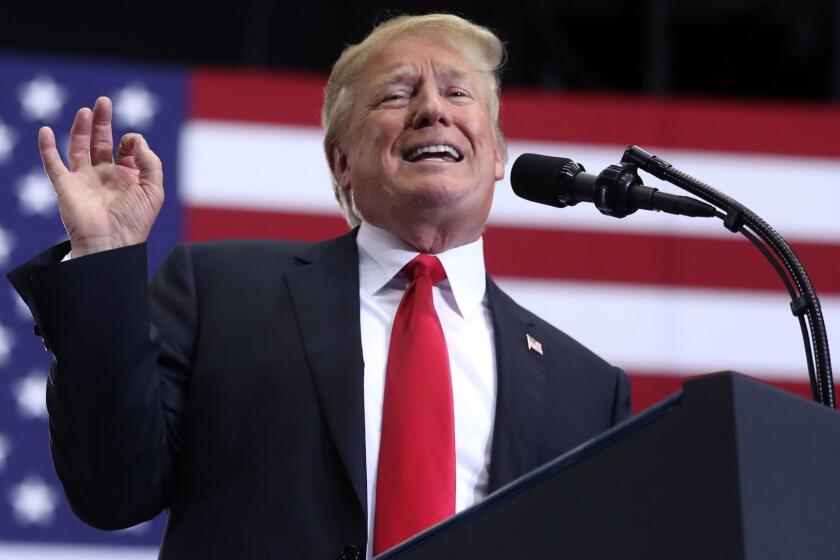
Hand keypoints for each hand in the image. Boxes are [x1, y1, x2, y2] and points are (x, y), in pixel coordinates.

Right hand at [39, 96, 163, 257]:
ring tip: (86, 110)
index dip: (132, 142)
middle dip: (103, 122)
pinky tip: (45, 130)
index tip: (132, 146)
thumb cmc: (135, 221)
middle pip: (102, 142)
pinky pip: (53, 163)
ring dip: (81, 128)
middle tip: (103, 102)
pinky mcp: (66, 186)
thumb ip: (150, 162)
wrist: (111, 243)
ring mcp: (84, 180)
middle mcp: (105, 176)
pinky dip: (47, 147)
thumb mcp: (154, 189)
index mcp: (128, 178)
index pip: (127, 149)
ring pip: (79, 147)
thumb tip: (135, 140)